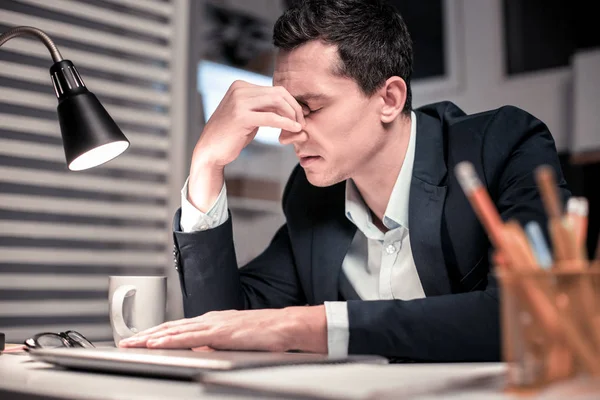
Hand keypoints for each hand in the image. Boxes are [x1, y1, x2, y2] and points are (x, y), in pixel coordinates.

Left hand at [118, 306, 326, 352]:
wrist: (286, 326)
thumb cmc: (268, 333)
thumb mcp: (236, 339)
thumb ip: (217, 344)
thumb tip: (201, 352)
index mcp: (214, 320)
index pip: (179, 327)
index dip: (158, 332)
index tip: (141, 338)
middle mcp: (210, 319)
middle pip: (171, 327)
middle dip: (147, 334)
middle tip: (126, 341)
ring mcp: (214, 324)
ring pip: (175, 330)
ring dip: (151, 337)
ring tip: (133, 343)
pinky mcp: (220, 333)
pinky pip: (189, 337)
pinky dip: (169, 340)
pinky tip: (156, 343)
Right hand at [188, 81, 305, 211]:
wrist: (210, 151)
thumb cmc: (231, 136)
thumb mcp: (248, 116)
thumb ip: (263, 107)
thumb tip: (287, 104)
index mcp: (241, 86)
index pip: (275, 89)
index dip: (291, 103)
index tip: (299, 117)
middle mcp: (239, 89)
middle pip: (279, 93)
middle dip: (294, 108)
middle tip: (301, 123)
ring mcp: (239, 101)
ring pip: (277, 102)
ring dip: (292, 116)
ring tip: (298, 129)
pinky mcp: (241, 117)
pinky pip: (271, 117)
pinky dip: (286, 123)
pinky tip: (294, 130)